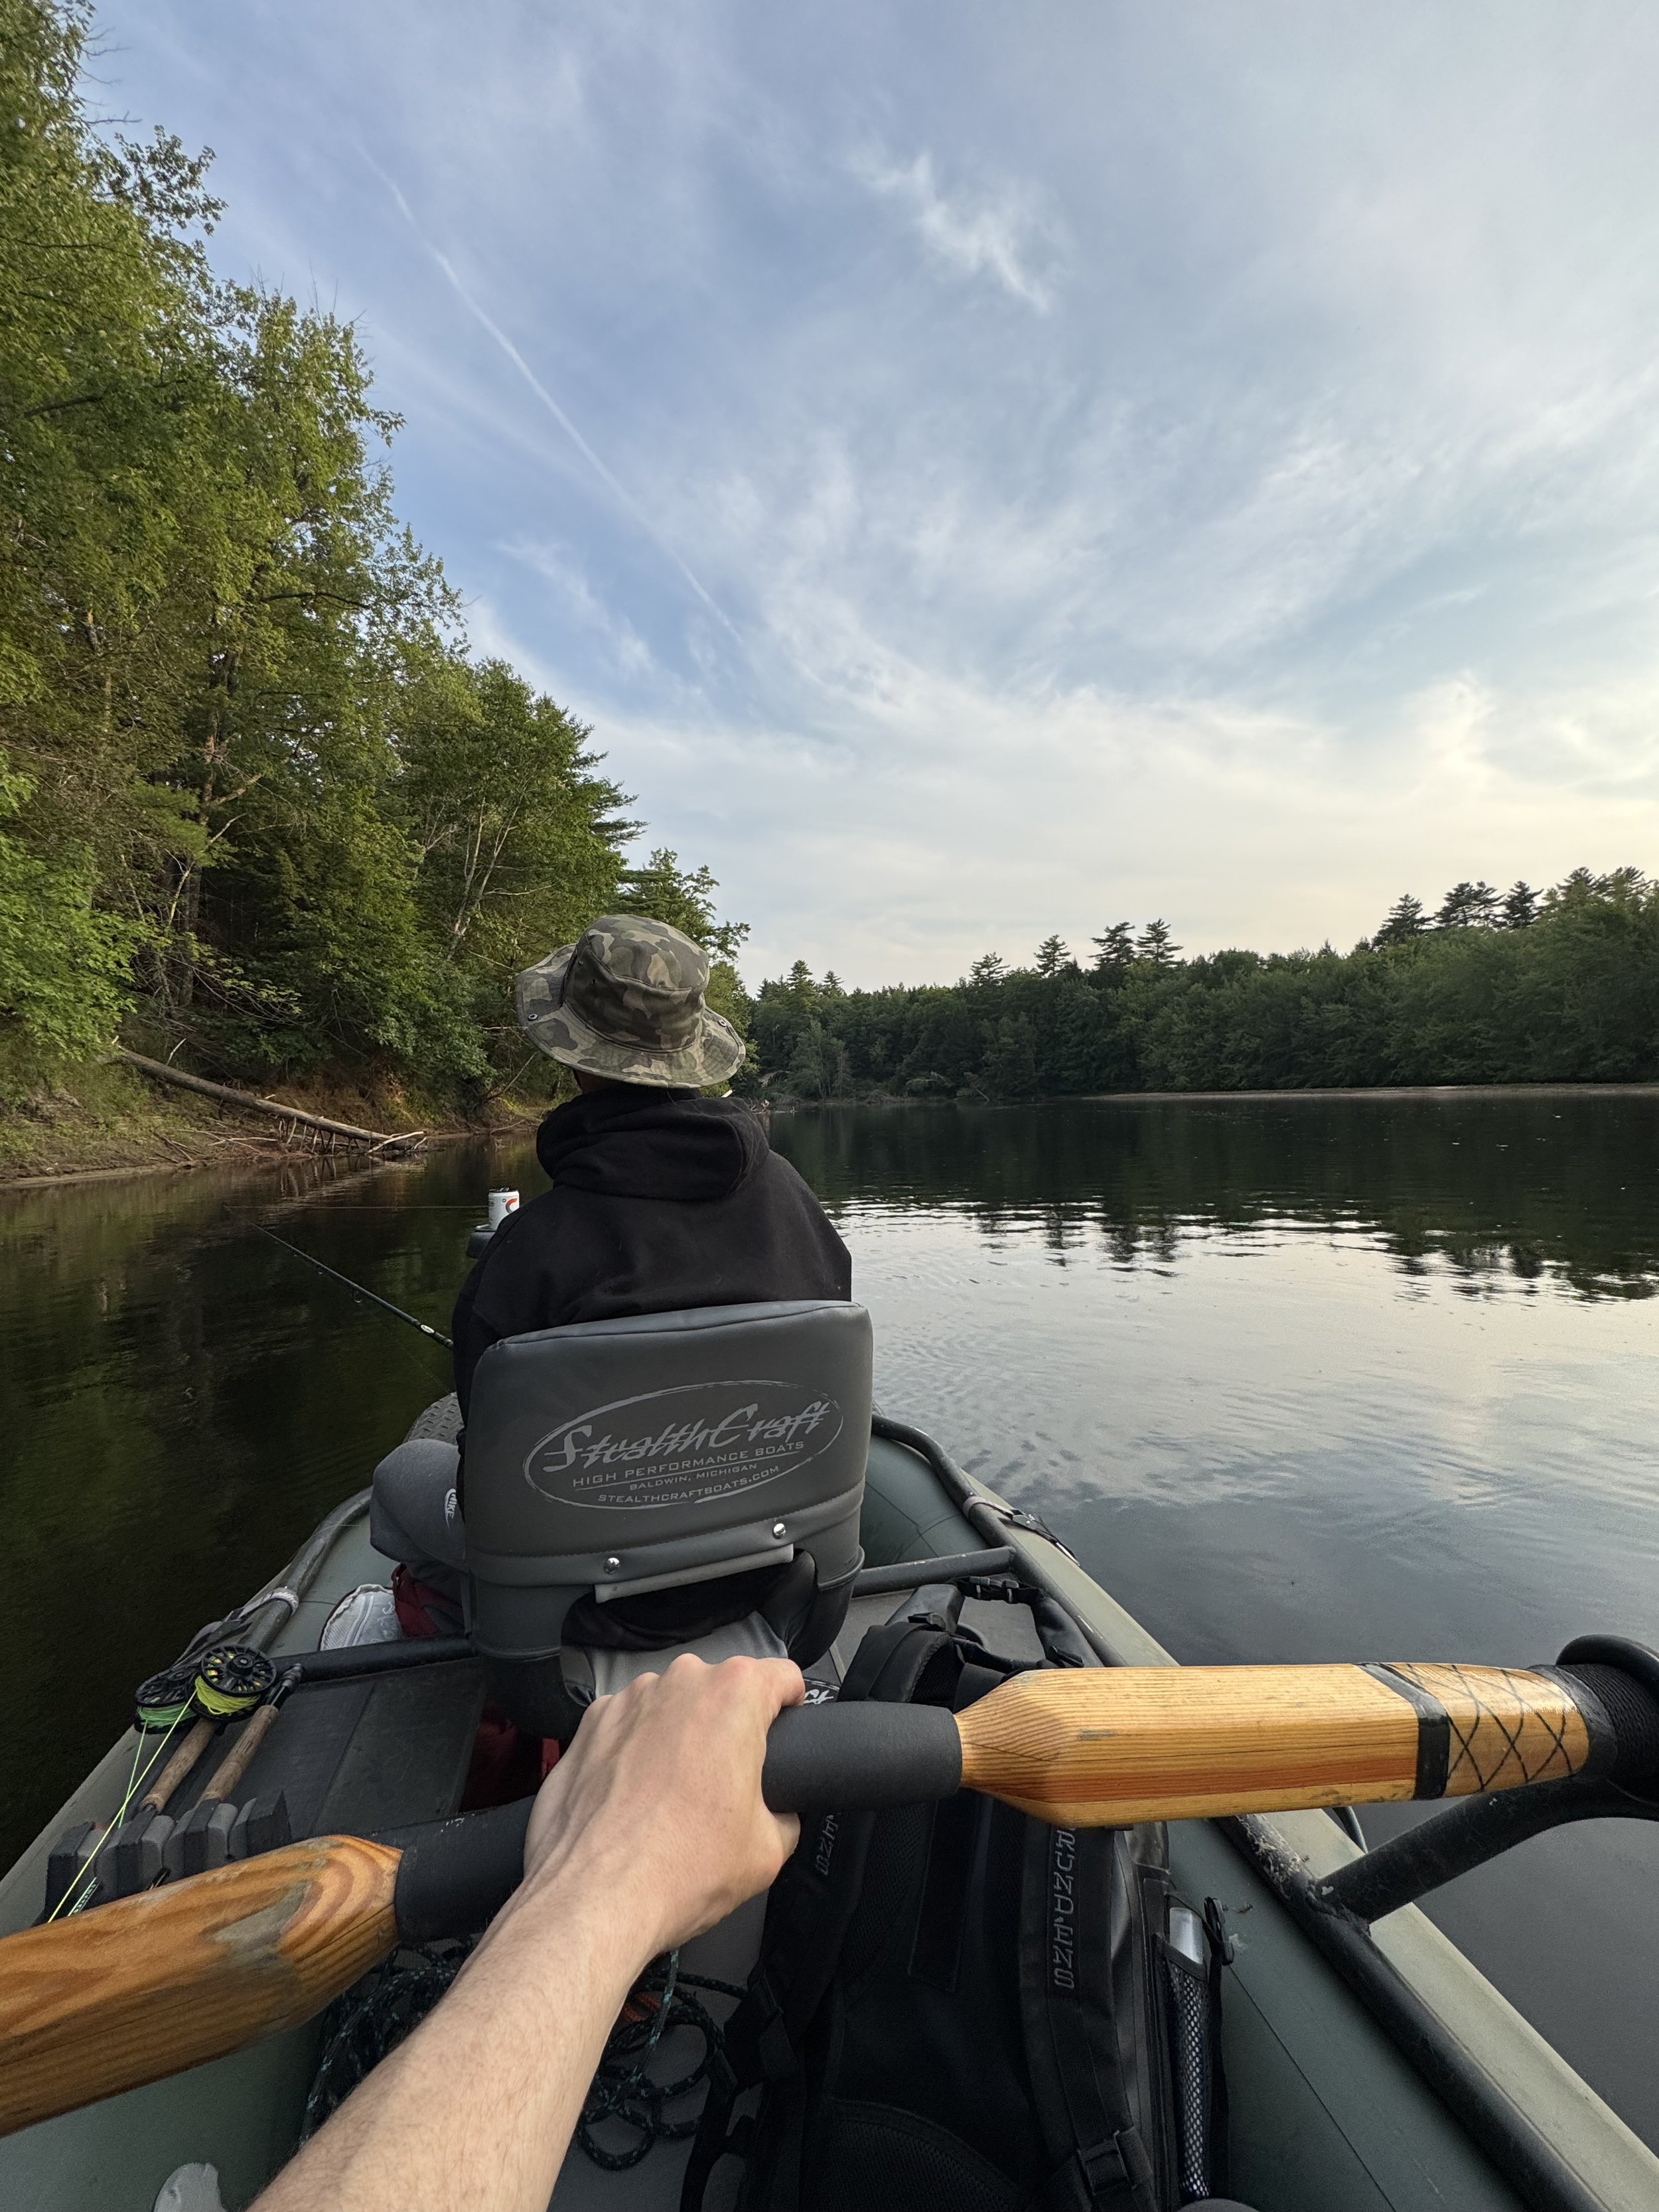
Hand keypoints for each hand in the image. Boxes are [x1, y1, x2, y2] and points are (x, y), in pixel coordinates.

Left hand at [514, 1653, 803, 1967]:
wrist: (594, 1899)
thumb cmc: (678, 1869)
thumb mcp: (769, 1851)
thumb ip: (785, 1813)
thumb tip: (777, 1813)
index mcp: (733, 1696)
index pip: (783, 1676)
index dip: (791, 1706)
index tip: (785, 1729)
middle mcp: (679, 1683)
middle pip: (722, 1691)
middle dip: (728, 1729)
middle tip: (725, 1785)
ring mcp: (627, 1700)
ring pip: (671, 1708)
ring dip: (678, 1739)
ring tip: (672, 1799)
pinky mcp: (588, 1725)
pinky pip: (627, 1727)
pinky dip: (634, 1752)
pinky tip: (634, 1801)